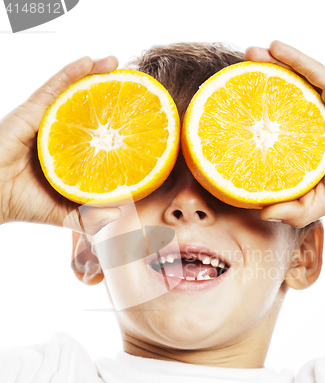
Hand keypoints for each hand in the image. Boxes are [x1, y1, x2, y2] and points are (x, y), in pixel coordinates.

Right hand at [0, 56, 121, 233]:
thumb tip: (118, 214)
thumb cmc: (23, 204)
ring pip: (74, 92)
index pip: (96, 137)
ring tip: (116, 63)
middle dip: (109, 95)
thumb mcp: (65, 214)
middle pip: (88, 109)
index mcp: (69, 154)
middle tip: (132, 85)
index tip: (138, 120)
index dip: (114, 127)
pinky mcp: (33, 111)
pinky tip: (90, 60)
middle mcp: (60, 134)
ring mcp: (47, 120)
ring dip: (95, 74)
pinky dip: (72, 72)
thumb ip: (90, 217)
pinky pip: (55, 86)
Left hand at [244, 40, 324, 227]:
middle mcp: (313, 122)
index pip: (276, 132)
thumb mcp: (322, 201)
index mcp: (307, 146)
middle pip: (280, 101)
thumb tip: (262, 212)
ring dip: (270, 65)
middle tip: (235, 81)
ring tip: (247, 55)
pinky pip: (312, 70)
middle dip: (258, 89)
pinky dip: (293, 57)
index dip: (256, 125)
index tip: (233, 121)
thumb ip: (294, 210)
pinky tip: (273, 47)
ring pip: (293, 80)